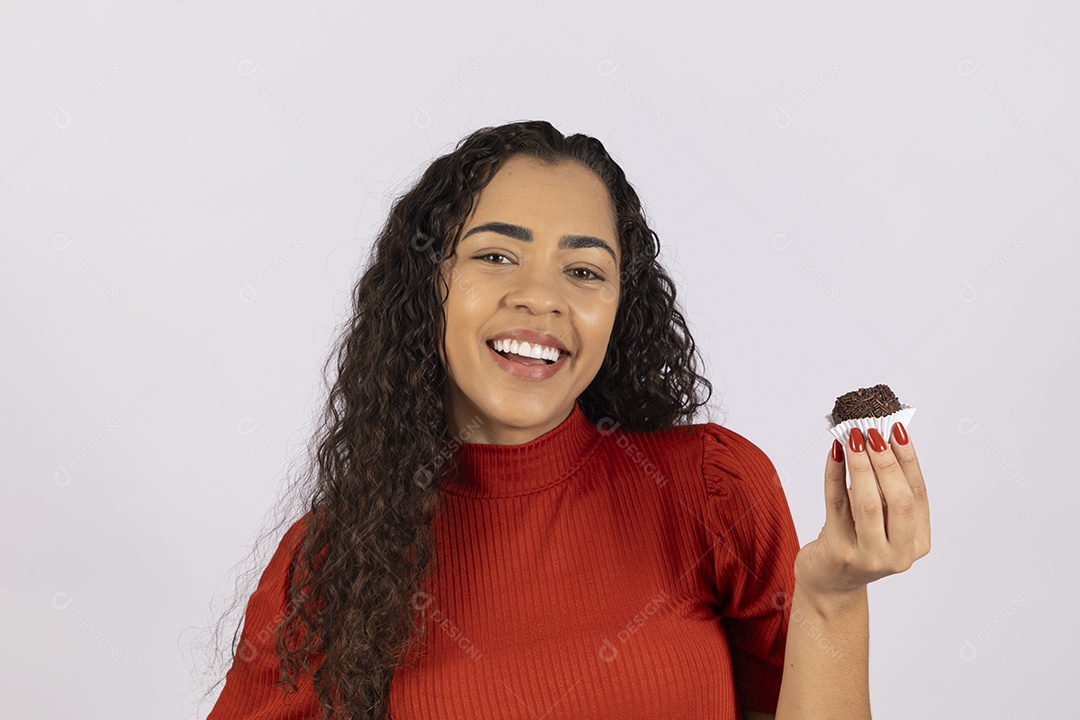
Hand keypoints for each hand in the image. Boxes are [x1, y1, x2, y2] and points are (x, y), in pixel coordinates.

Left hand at [793, 422, 929, 600]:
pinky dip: (835, 475)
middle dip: (886, 461)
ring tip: (853, 436)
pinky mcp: (839, 552)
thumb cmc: (856, 542)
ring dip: (861, 465)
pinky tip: (834, 453)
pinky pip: (837, 505)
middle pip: (899, 500)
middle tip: (873, 431)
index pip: (918, 494)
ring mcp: (870, 556)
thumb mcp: (880, 520)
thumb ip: (885, 490)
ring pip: (869, 503)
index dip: (909, 460)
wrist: (830, 584)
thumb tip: (880, 439)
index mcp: (918, 542)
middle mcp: (899, 554)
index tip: (897, 429)